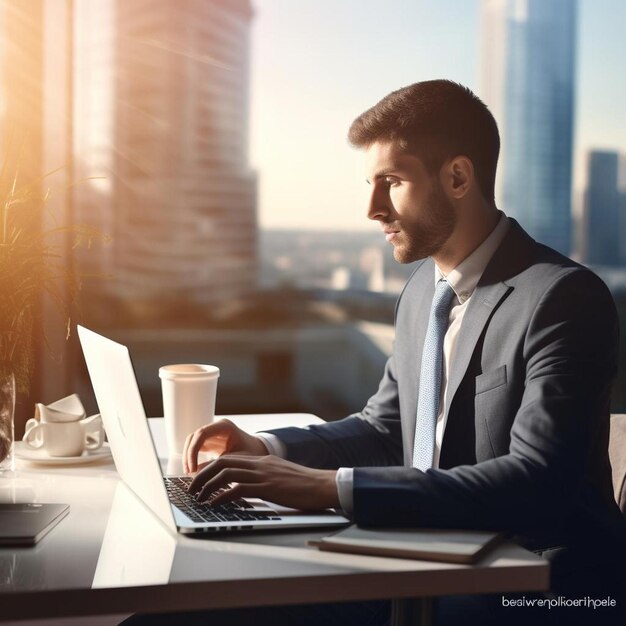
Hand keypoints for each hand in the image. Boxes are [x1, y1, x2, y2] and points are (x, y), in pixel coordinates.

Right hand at [183, 419, 268, 473]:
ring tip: (190, 473)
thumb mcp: (237, 460)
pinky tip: (194, 471)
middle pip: (194, 437)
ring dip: (188, 456)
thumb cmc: (252, 453)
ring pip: (192, 442)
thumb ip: (219, 464)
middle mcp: (216, 427)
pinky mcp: (210, 442)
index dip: (193, 450)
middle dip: (188, 454)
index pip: (201, 434)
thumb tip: (197, 473)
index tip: (193, 468)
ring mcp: (212, 433)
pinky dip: (192, 458)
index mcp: (225, 426)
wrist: (259, 451)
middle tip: (189, 472)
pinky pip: (196, 447)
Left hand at [187, 454, 339, 510]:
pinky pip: (238, 490)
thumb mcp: (279, 475)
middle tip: (191, 488)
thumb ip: (262, 476)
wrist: (322, 485)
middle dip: (202, 475)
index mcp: (261, 460)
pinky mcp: (268, 487)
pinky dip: (222, 497)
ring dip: (207, 486)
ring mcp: (263, 474)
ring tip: (198, 498)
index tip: (198, 479)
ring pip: (226, 474)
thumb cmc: (303, 484)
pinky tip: (214, 505)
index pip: (228, 458)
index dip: (209, 468)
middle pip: (222, 463)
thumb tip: (245, 487)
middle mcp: (259, 463)